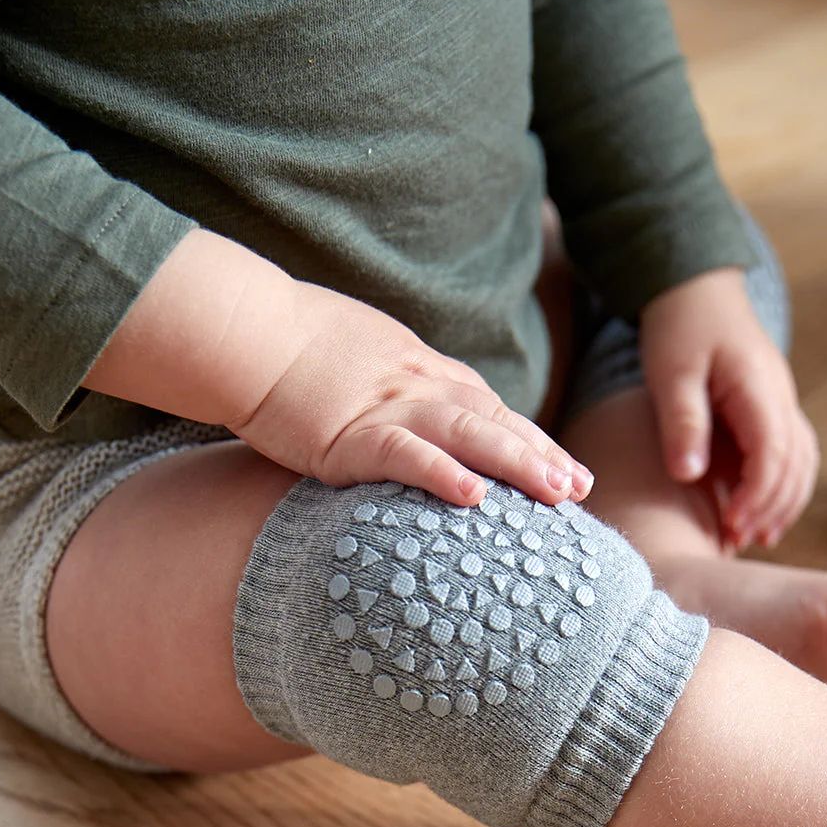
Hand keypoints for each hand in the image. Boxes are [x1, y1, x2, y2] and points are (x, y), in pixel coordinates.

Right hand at [232, 278, 593, 507]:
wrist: (246, 330)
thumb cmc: (294, 343)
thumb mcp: (363, 357)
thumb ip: (397, 385)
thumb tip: (416, 421)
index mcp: (419, 372)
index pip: (489, 409)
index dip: (532, 440)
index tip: (569, 471)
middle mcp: (414, 387)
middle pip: (492, 420)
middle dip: (540, 456)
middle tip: (580, 489)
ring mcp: (384, 408)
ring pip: (466, 433)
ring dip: (515, 463)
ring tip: (556, 493)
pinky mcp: (348, 433)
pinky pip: (403, 453)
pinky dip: (440, 472)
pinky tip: (474, 495)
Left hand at [641, 267, 817, 547]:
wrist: (695, 287)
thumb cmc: (679, 326)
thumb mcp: (671, 373)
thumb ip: (683, 422)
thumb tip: (689, 474)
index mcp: (758, 388)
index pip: (773, 452)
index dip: (757, 494)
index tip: (732, 524)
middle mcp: (781, 396)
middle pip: (795, 463)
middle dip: (771, 506)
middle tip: (736, 539)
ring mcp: (782, 400)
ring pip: (801, 460)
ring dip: (783, 501)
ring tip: (754, 537)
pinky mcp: (772, 406)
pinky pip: (791, 451)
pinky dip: (781, 484)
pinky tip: (759, 510)